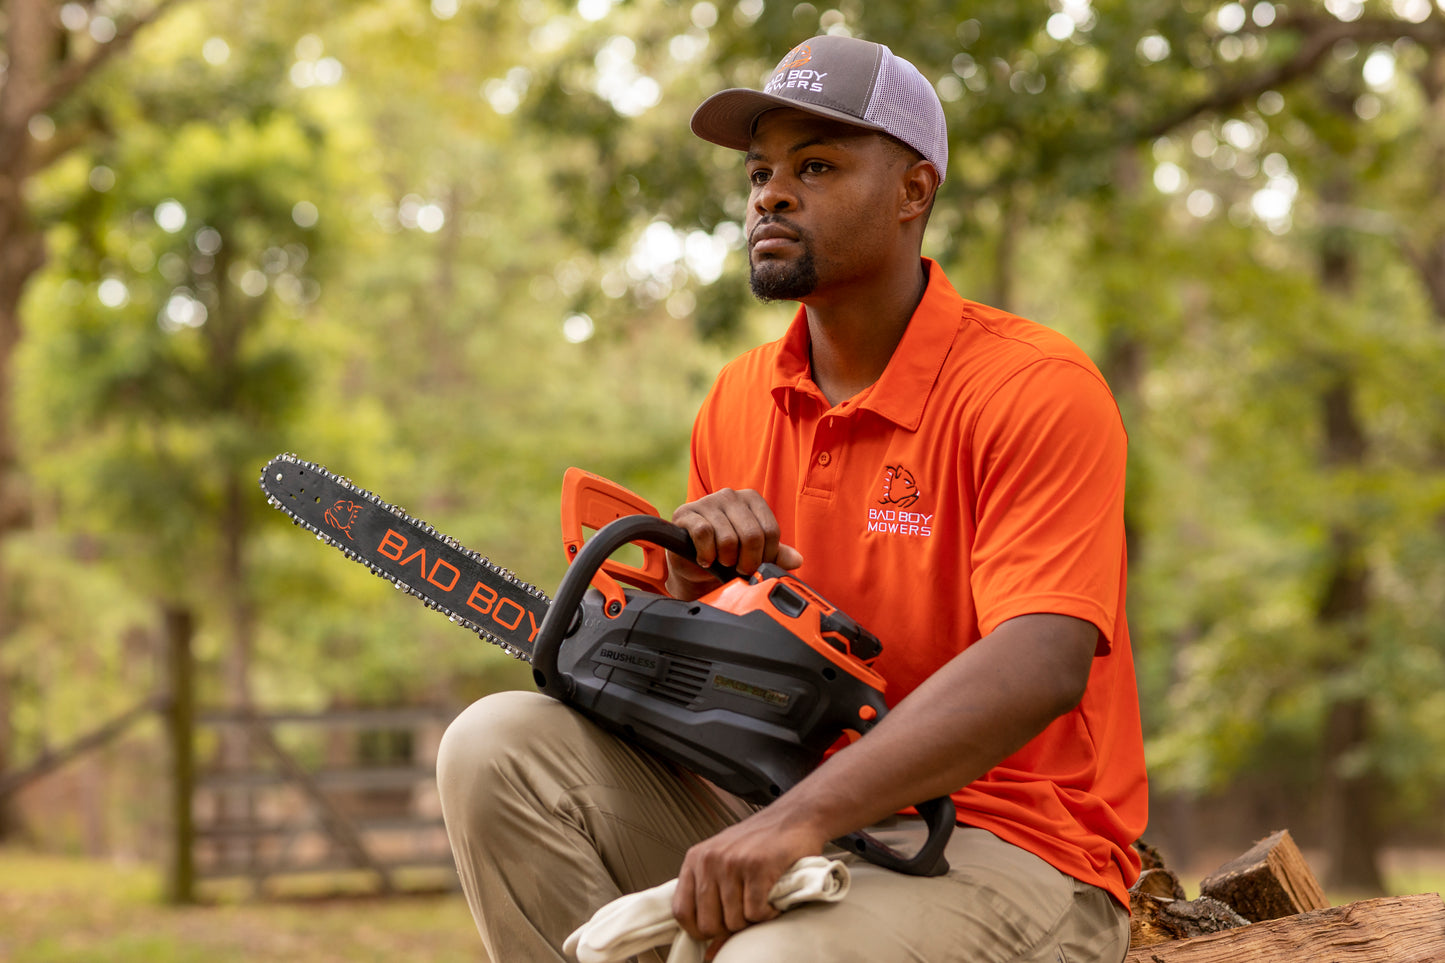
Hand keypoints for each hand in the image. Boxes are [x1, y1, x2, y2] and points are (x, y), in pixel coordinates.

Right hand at [666, 489, 802, 599]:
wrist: (692, 563)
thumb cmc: (725, 554)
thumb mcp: (754, 554)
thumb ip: (776, 555)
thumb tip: (797, 560)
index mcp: (752, 499)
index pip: (771, 531)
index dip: (765, 556)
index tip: (755, 564)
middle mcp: (730, 495)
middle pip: (752, 536)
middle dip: (747, 562)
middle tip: (738, 569)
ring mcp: (707, 502)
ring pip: (728, 539)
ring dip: (725, 560)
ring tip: (720, 561)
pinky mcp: (686, 513)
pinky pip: (704, 534)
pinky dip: (707, 554)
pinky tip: (705, 559)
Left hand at [671, 806, 826, 957]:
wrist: (795, 817)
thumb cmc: (760, 843)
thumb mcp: (727, 866)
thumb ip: (713, 903)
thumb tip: (709, 953)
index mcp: (696, 859)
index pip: (681, 911)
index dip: (698, 929)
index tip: (715, 930)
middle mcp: (710, 860)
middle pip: (708, 923)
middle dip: (730, 927)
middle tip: (746, 912)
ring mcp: (733, 863)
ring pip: (734, 921)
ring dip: (753, 920)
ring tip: (762, 900)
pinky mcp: (757, 867)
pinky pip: (756, 913)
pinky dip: (769, 913)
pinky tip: (773, 898)